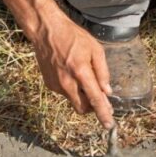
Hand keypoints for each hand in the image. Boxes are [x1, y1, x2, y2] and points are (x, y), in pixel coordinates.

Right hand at [30, 12, 115, 128]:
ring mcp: (56, 85)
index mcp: (81, 72)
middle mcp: (67, 82)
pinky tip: (71, 72)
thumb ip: (102, 72)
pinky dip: (72, 89)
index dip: (103, 114)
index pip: (95, 99)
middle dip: (92, 107)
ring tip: (82, 76)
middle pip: (83, 108)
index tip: (109, 125)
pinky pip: (65, 93)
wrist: (46, 31)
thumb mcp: (95, 49)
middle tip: (100, 98)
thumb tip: (107, 91)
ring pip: (74, 100)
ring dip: (82, 96)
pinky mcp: (49, 84)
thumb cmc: (73, 36)